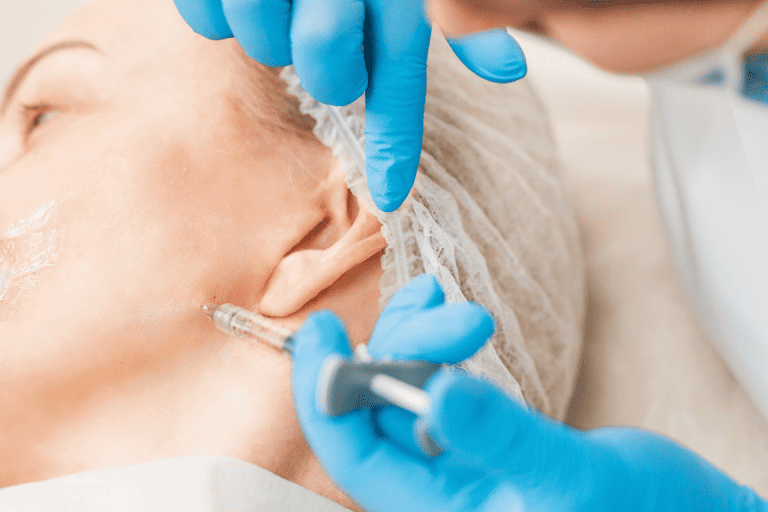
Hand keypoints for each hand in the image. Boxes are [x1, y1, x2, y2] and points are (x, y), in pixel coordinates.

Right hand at [173, 0, 526, 211]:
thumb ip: (455, 26)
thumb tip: (511, 70)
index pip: (398, 74)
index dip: (396, 141)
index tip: (393, 195)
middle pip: (326, 72)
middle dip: (325, 71)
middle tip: (322, 42)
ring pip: (262, 43)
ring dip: (268, 33)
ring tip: (280, 1)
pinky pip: (207, 19)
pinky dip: (218, 13)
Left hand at [290, 274, 766, 511]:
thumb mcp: (569, 479)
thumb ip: (501, 437)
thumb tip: (439, 390)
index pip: (353, 454)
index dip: (325, 391)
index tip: (317, 329)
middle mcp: (439, 491)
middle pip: (379, 410)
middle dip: (397, 346)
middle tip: (435, 297)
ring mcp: (462, 463)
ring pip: (408, 391)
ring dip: (418, 337)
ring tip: (442, 294)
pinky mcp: (485, 439)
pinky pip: (442, 387)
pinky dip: (442, 347)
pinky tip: (451, 314)